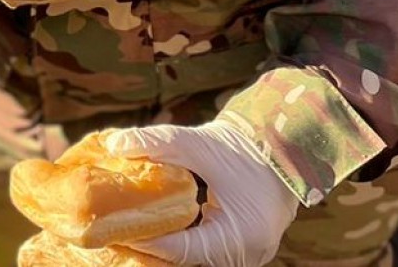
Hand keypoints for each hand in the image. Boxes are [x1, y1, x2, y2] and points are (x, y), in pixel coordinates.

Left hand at [106, 120, 299, 266]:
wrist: (282, 150)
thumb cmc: (242, 148)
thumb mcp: (198, 143)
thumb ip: (158, 143)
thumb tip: (115, 144)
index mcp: (238, 235)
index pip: (180, 250)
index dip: (146, 241)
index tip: (115, 230)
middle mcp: (246, 255)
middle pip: (186, 261)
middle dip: (153, 250)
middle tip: (117, 235)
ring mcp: (248, 257)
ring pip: (196, 260)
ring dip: (167, 250)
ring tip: (131, 234)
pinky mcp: (245, 252)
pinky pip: (208, 256)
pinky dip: (184, 246)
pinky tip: (157, 234)